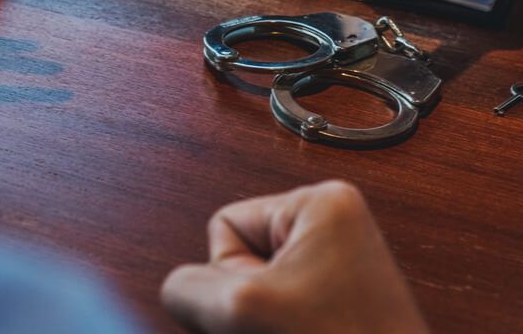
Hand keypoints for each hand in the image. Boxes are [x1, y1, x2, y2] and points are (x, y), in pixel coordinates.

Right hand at [161, 180, 427, 333]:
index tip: (275, 303)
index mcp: (323, 201)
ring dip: (261, 322)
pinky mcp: (342, 300)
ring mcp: (341, 264)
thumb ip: (188, 286)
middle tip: (286, 326)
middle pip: (241, 256)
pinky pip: (281, 308)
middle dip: (248, 303)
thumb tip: (181, 290)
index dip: (232, 274)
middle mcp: (336, 224)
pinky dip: (278, 328)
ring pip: (258, 291)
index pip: (226, 224)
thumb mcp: (244, 309)